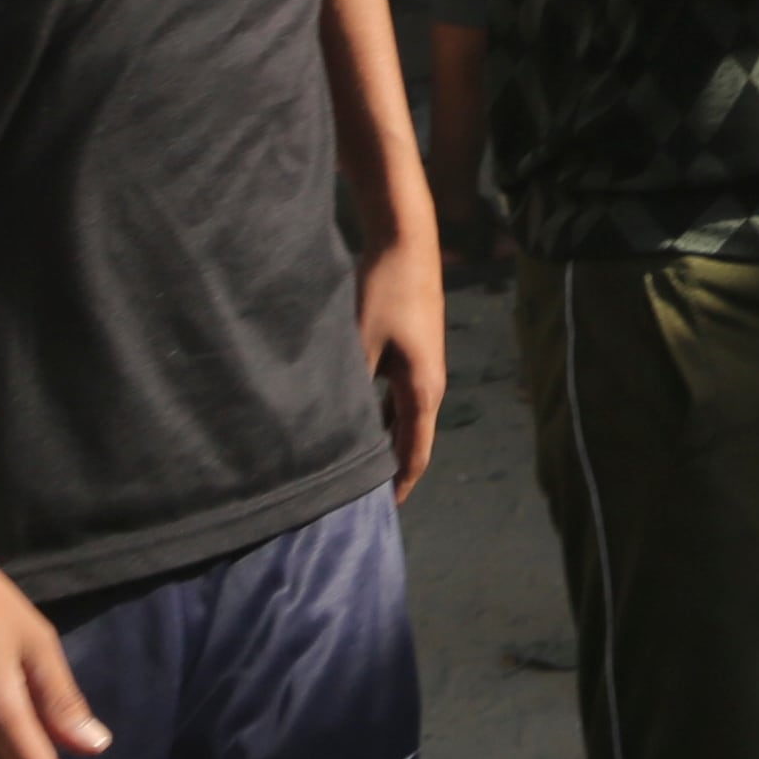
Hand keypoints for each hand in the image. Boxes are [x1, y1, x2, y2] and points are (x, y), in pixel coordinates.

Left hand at [361, 232, 444, 502]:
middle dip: (392, 472)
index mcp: (423, 389)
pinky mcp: (414, 353)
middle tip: (362, 500)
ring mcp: (424, 368)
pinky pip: (399, 399)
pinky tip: (360, 425)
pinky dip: (383, 419)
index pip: (414, 453)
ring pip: (405, 420)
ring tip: (360, 470)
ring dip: (387, 445)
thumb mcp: (360, 343)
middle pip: (412, 441)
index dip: (400, 487)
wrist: (406, 243)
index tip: (382, 515)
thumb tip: (328, 429)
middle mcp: (431, 384)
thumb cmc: (384, 291)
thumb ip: (349, 389)